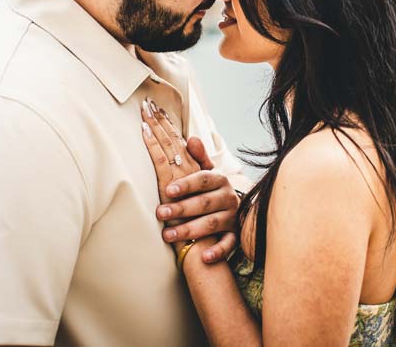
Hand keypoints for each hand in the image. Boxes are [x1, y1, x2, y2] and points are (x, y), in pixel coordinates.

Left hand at [140, 98, 239, 262]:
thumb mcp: (206, 172)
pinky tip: (205, 258)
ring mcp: (232, 218)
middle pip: (204, 203)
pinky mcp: (234, 236)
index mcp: (219, 180)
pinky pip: (229, 245)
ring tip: (167, 236)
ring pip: (212, 225)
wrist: (232, 212)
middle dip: (181, 209)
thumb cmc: (210, 191)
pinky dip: (218, 251)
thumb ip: (197, 157)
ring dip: (190, 230)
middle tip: (160, 213)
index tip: (168, 190)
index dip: (186, 184)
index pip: (202, 179)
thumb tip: (190, 138)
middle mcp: (227, 198)